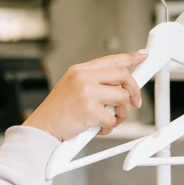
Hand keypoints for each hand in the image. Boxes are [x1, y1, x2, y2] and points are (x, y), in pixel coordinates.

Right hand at [23, 50, 148, 140]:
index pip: (110, 59)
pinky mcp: (89, 109)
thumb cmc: (56, 113)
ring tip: (111, 120)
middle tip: (135, 102)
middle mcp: (83, 77)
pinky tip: (99, 129)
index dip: (130, 57)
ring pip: (122, 97)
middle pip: (122, 75)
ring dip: (122, 113)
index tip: (141, 55)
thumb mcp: (72, 89)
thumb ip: (93, 85)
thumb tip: (119, 90)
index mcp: (79, 70)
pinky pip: (112, 118)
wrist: (41, 128)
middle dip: (134, 90)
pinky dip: (109, 127)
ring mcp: (86, 92)